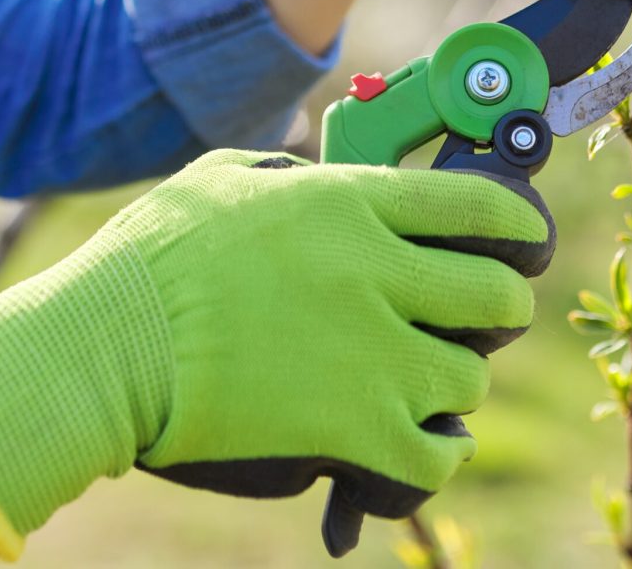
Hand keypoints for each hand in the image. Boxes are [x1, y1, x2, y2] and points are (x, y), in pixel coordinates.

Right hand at [0, 150, 553, 559]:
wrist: (106, 344)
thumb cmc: (156, 254)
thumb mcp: (229, 179)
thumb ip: (297, 178)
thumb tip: (326, 185)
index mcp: (351, 205)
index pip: (476, 202)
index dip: (517, 221)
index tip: (526, 236)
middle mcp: (377, 275)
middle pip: (497, 294)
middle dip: (500, 303)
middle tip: (477, 312)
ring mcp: (372, 356)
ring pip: (472, 377)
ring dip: (455, 378)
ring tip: (423, 378)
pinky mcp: (351, 431)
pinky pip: (437, 455)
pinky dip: (434, 451)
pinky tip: (413, 438)